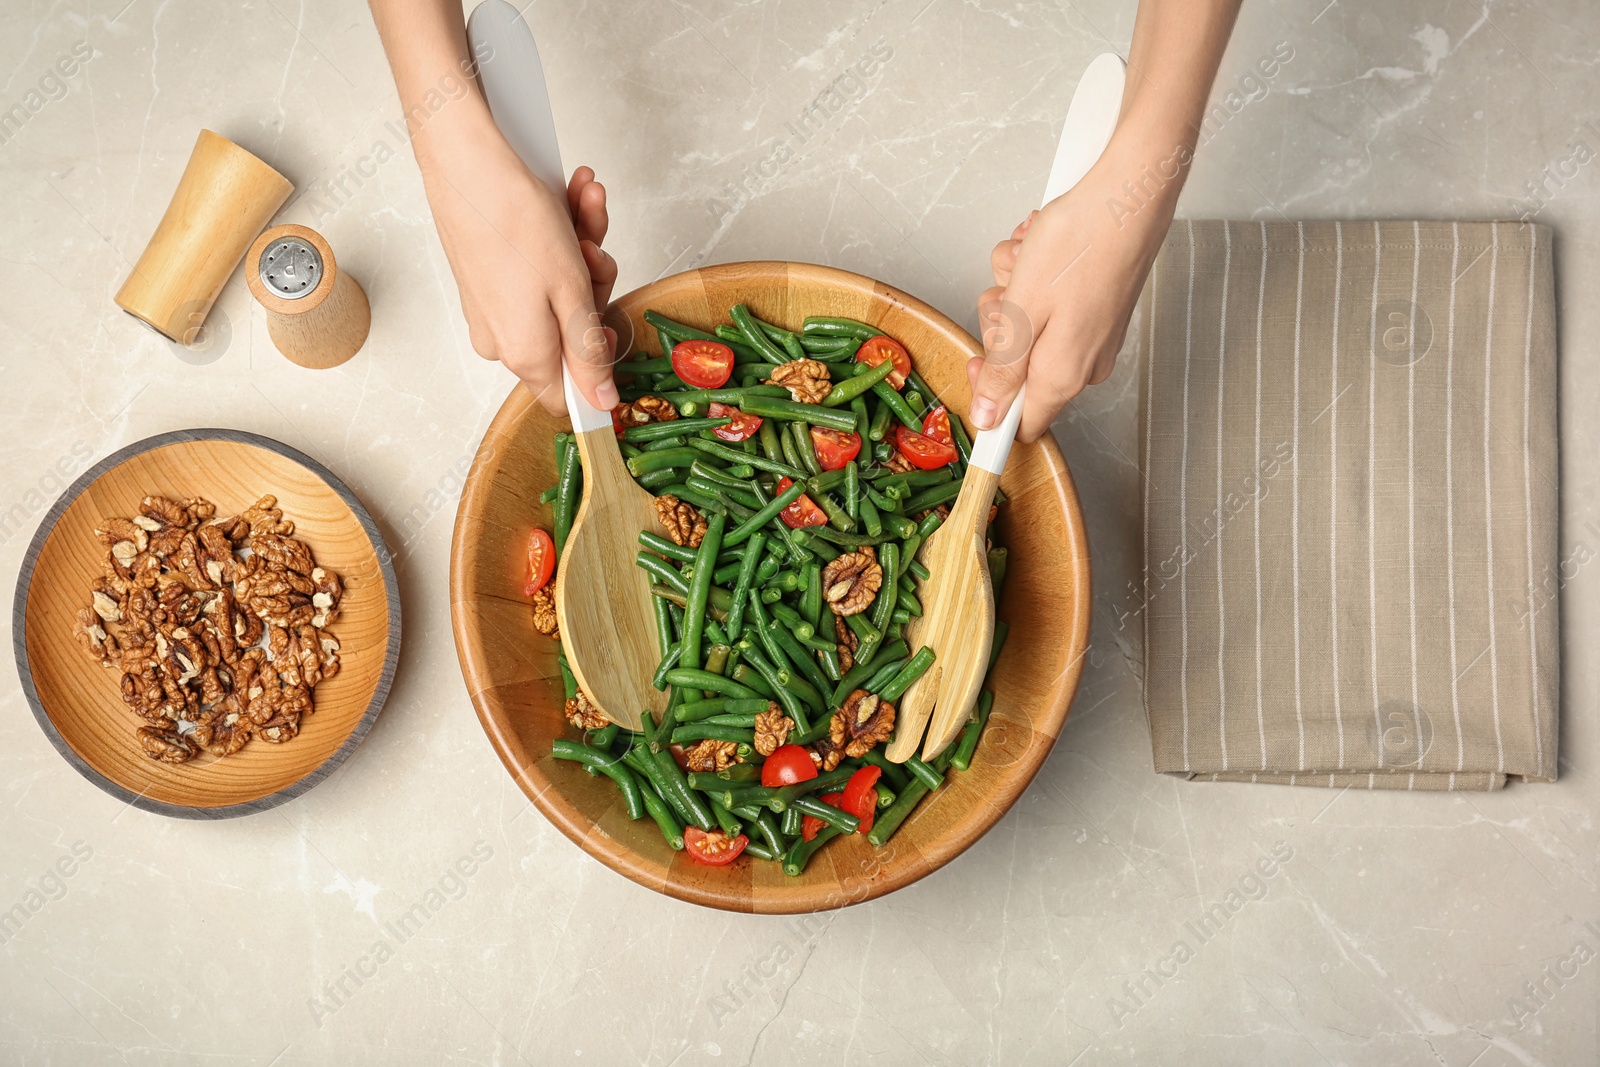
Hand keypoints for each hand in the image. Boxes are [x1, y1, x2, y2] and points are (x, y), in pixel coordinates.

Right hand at [415, 108, 618, 415]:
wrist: (465, 158)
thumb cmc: (513, 219)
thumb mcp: (570, 294)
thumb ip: (587, 354)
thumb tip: (601, 404)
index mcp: (525, 353)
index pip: (567, 395)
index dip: (598, 370)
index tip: (612, 329)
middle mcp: (503, 337)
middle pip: (572, 332)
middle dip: (594, 284)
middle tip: (595, 249)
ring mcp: (494, 305)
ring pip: (560, 290)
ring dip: (583, 246)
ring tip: (585, 203)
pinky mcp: (489, 275)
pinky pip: (537, 268)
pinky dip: (561, 233)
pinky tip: (573, 195)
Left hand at [969, 149, 1171, 442]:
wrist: (1130, 195)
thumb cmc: (1081, 245)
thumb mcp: (1023, 312)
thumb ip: (1004, 371)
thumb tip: (988, 418)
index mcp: (1062, 375)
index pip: (1020, 423)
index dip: (990, 400)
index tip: (977, 362)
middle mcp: (1083, 363)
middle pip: (1018, 366)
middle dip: (1001, 322)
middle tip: (1009, 288)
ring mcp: (1092, 334)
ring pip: (1029, 325)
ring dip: (1016, 288)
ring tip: (1031, 257)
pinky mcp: (1096, 307)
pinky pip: (1050, 302)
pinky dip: (1039, 274)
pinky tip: (1045, 248)